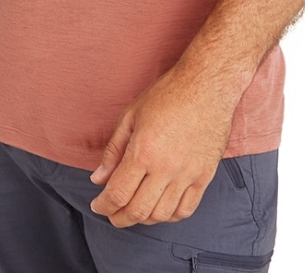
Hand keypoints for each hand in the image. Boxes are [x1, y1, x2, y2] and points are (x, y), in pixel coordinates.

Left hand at [88, 64, 238, 227]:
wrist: (207, 85)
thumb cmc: (168, 94)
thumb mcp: (131, 115)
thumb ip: (114, 150)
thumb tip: (99, 178)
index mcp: (143, 151)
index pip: (118, 193)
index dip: (103, 205)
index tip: (98, 205)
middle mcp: (166, 168)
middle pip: (138, 210)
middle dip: (119, 217)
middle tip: (112, 213)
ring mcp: (187, 175)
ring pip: (161, 215)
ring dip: (144, 218)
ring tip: (135, 210)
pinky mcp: (204, 176)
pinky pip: (186, 209)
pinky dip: (169, 216)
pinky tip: (160, 208)